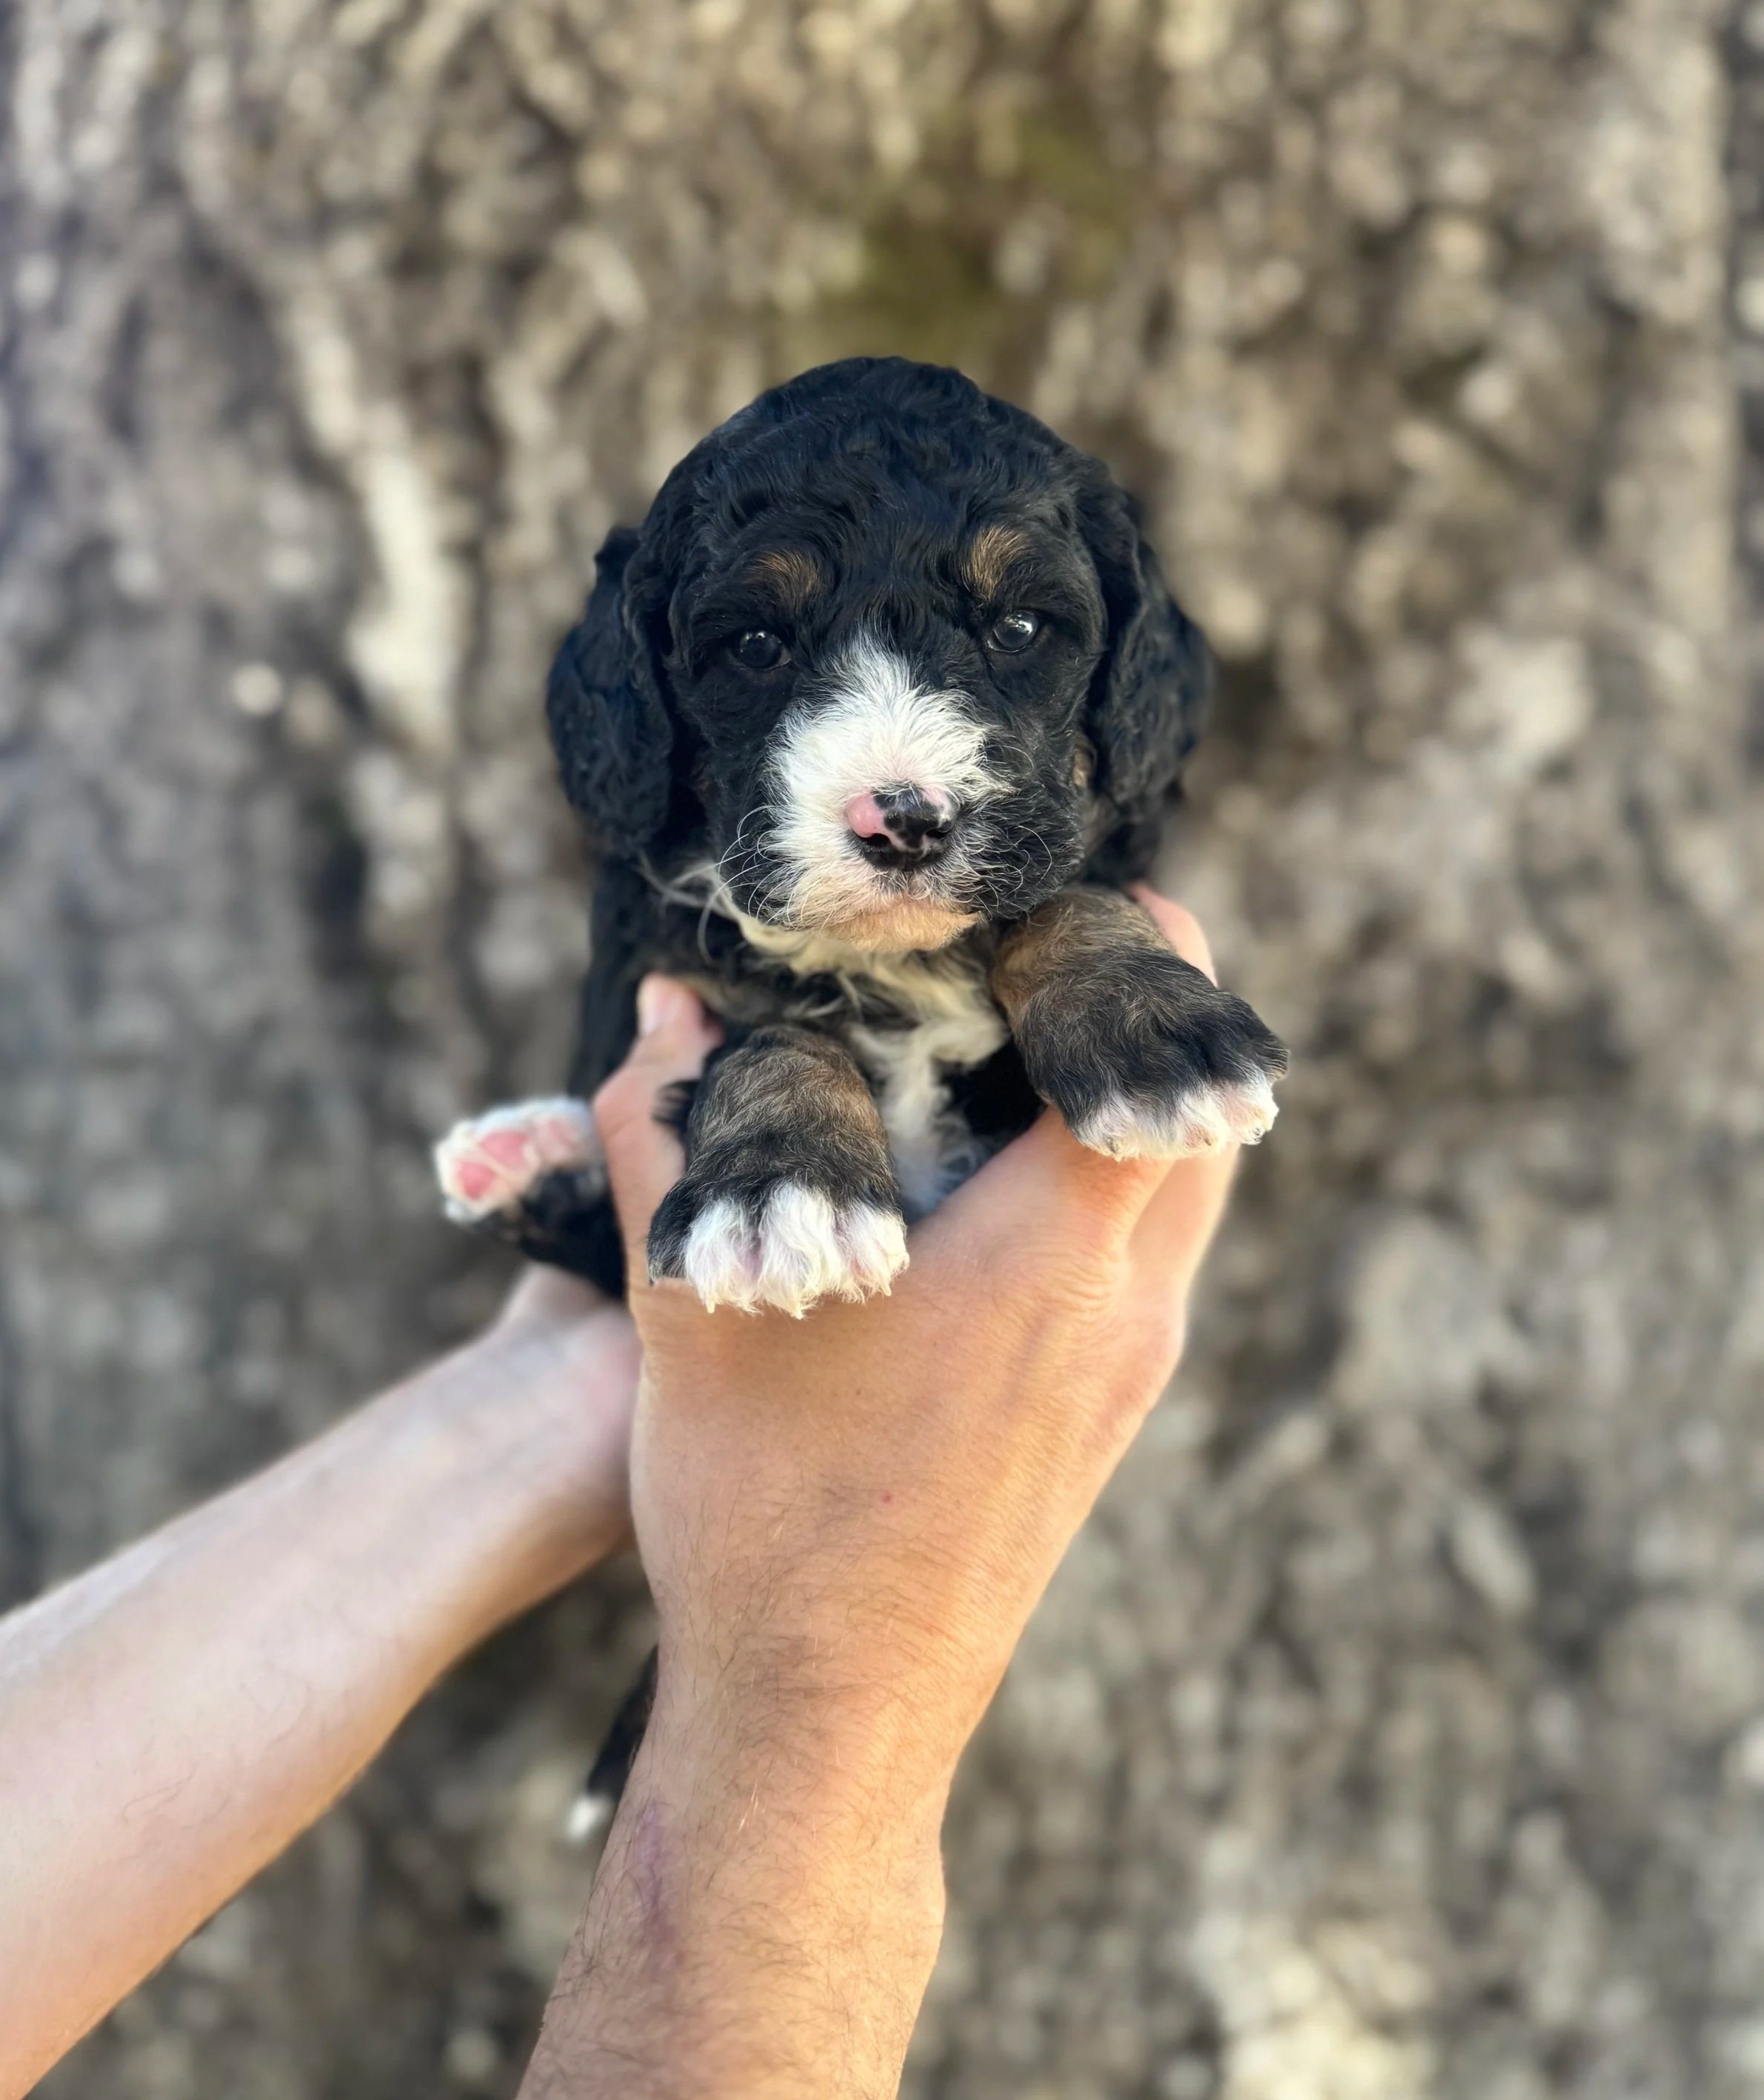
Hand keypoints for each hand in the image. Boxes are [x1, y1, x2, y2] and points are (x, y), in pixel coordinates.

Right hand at [521, 890, 1241, 2098]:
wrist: (826, 1718)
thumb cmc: (760, 1513)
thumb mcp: (697, 1304)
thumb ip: (676, 1137)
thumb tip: (665, 1012)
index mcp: (1050, 1256)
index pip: (1165, 1057)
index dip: (1137, 950)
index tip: (1072, 891)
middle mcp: (1126, 1308)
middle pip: (1208, 1107)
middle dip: (1146, 1011)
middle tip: (1041, 951)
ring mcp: (1130, 1373)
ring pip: (1189, 1187)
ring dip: (1129, 1101)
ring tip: (1015, 1048)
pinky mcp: (1108, 1419)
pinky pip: (1151, 1256)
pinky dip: (1111, 1182)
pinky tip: (995, 1178)